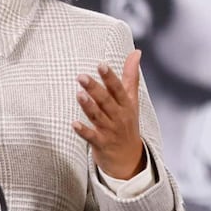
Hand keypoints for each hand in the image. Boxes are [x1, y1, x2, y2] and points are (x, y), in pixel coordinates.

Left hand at [72, 49, 146, 179]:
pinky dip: (83, 131)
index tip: (101, 65)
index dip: (110, 77)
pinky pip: (91, 137)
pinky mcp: (101, 144)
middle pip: (106, 101)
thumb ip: (131, 76)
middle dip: (95, 89)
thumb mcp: (132, 100)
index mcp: (126, 105)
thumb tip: (136, 52)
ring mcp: (110, 131)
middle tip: (81, 76)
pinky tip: (74, 124)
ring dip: (88, 106)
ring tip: (78, 94)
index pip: (118, 89)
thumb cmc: (127, 123)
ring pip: (98, 117)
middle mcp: (119, 117)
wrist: (130, 159)